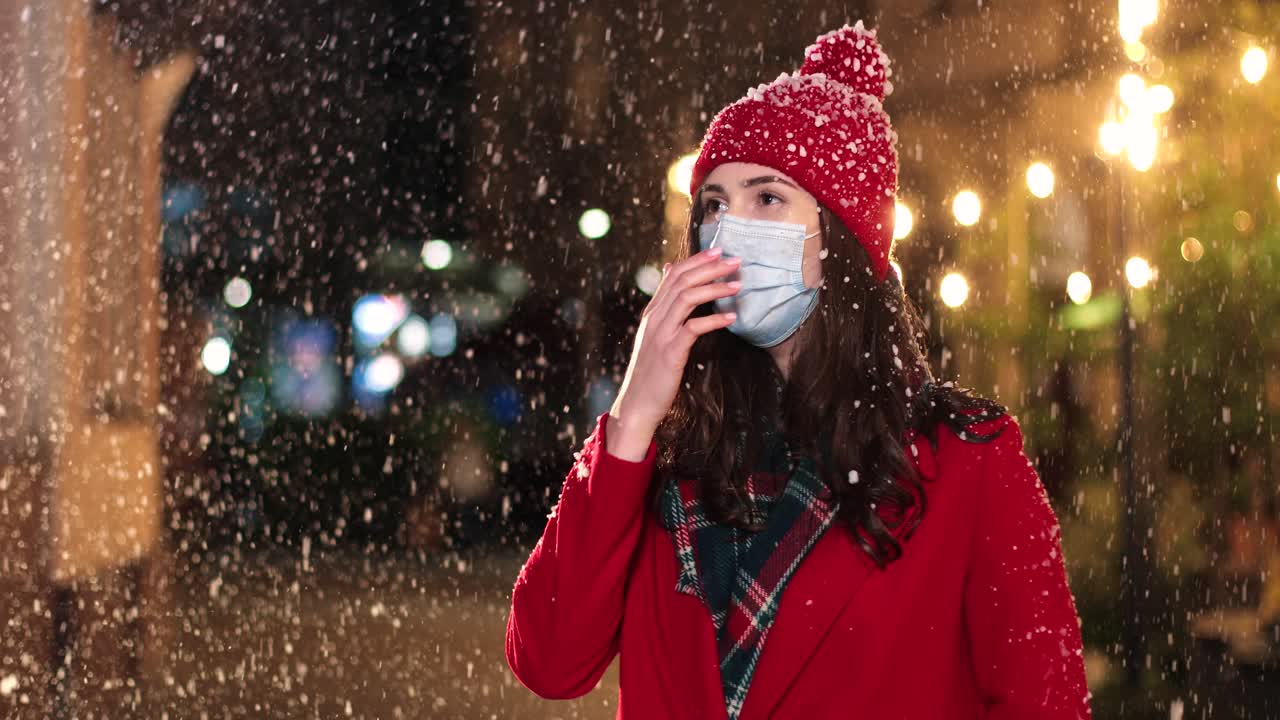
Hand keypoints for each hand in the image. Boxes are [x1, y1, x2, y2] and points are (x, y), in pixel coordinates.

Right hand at [610, 246, 741, 434]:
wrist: (637, 403)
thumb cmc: (652, 371)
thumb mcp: (655, 335)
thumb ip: (664, 306)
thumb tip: (669, 273)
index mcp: (653, 313)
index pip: (674, 276)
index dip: (696, 260)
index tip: (719, 251)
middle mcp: (655, 318)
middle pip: (682, 281)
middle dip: (710, 268)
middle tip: (735, 260)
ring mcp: (661, 334)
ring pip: (686, 298)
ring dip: (714, 288)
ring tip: (737, 284)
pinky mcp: (670, 352)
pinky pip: (692, 328)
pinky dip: (713, 320)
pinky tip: (731, 318)